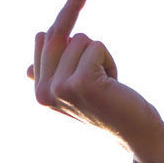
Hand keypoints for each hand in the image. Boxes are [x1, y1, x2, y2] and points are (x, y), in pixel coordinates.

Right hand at [28, 0, 163, 162]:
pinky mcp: (81, 82)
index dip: (65, 30)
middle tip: (95, 60)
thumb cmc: (108, 105)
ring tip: (105, 84)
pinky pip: (96, 46)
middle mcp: (45, 91)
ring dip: (100, 57)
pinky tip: (112, 83)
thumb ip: (52, 77)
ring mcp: (61, 88)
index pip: (42, 38)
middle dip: (84, 42)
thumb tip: (28, 71)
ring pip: (80, 39)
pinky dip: (109, 60)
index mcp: (40, 91)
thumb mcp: (76, 89)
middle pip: (57, 35)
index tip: (80, 37)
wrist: (135, 132)